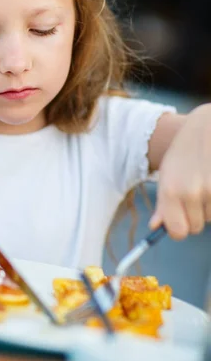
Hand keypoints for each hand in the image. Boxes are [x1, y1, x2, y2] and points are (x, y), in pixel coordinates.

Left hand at [150, 104, 210, 238]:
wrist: (205, 128)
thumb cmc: (184, 152)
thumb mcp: (167, 174)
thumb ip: (163, 203)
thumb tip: (156, 227)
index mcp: (171, 190)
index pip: (177, 232)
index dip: (178, 229)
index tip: (180, 220)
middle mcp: (191, 192)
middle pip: (195, 227)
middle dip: (194, 215)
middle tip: (193, 193)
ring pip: (210, 218)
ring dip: (208, 206)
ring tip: (205, 181)